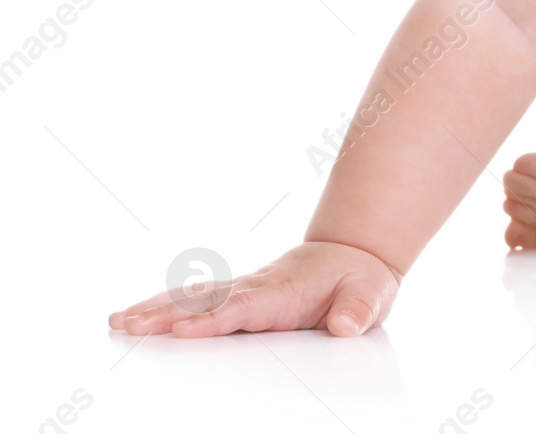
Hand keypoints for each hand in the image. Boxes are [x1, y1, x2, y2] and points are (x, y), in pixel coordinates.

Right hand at [108, 240, 401, 337]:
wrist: (354, 254)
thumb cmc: (360, 279)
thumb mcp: (372, 294)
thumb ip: (359, 310)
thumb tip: (345, 326)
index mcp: (286, 291)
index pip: (245, 307)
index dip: (215, 319)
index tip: (183, 328)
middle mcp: (258, 287)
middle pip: (207, 301)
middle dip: (167, 313)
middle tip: (128, 325)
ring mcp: (244, 290)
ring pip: (194, 298)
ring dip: (156, 309)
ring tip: (117, 321)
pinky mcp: (237, 295)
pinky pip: (196, 300)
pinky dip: (165, 306)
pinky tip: (135, 316)